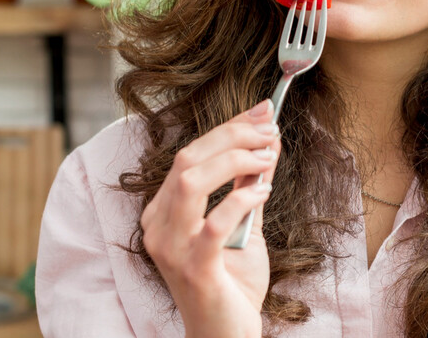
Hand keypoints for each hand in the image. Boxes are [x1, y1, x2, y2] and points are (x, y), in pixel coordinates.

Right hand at [141, 100, 279, 337]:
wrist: (226, 335)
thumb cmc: (232, 283)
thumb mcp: (245, 224)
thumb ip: (251, 185)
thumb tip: (267, 143)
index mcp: (163, 212)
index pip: (190, 154)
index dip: (228, 127)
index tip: (261, 112)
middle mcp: (158, 226)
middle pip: (188, 160)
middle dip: (233, 135)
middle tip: (269, 129)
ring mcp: (171, 248)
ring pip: (191, 181)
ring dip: (235, 160)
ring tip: (267, 157)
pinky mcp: (193, 268)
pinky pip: (213, 223)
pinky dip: (241, 199)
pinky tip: (264, 191)